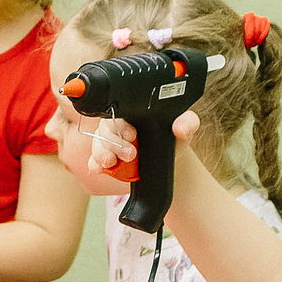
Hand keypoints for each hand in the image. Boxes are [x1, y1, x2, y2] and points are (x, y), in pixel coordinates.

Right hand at [50, 108, 200, 196]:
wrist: (169, 155)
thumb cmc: (174, 136)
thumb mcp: (184, 127)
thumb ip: (187, 123)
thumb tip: (181, 127)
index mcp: (133, 112)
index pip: (119, 112)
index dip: (121, 125)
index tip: (132, 135)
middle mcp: (118, 124)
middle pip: (105, 129)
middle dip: (113, 143)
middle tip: (130, 154)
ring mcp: (110, 141)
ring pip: (97, 144)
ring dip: (102, 154)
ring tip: (112, 163)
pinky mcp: (106, 156)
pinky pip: (93, 158)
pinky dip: (94, 164)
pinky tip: (98, 169)